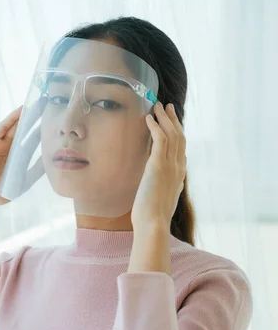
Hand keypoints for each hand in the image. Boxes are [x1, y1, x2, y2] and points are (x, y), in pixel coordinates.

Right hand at [0, 99, 44, 209]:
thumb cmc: (0, 192)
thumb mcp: (24, 181)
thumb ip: (35, 170)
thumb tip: (51, 162)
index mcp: (18, 157)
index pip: (32, 140)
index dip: (42, 130)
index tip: (55, 121)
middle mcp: (10, 148)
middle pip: (25, 130)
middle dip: (36, 118)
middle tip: (48, 105)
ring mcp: (0, 144)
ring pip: (15, 126)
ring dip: (26, 114)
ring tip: (38, 103)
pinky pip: (2, 128)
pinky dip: (11, 119)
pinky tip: (21, 110)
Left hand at [131, 102, 186, 230]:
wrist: (153, 223)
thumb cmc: (153, 215)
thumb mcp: (162, 196)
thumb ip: (165, 184)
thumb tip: (160, 178)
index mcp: (179, 175)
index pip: (181, 147)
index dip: (177, 131)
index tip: (172, 121)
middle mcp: (178, 168)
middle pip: (179, 136)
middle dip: (173, 119)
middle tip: (167, 106)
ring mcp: (170, 166)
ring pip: (171, 134)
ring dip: (164, 118)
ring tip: (157, 106)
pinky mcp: (158, 165)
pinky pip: (160, 139)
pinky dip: (155, 126)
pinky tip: (148, 118)